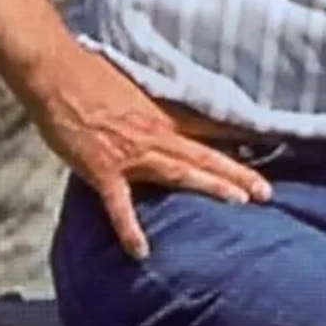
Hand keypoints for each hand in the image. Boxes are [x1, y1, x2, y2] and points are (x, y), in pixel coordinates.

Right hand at [27, 45, 272, 259]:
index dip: (240, 139)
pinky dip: (130, 228)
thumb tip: (167, 112)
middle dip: (239, 173)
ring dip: (210, 187)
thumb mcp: (134, 87)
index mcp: (163, 114)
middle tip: (266, 192)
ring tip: (239, 203)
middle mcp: (156, 134)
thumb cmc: (90, 75)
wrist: (56, 74)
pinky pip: (120, 205)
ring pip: (180, 173)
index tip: (270, 149)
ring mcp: (131, 153)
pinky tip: (141, 251)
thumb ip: (153, 106)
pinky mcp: (103, 169)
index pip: (211, 127)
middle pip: (206, 156)